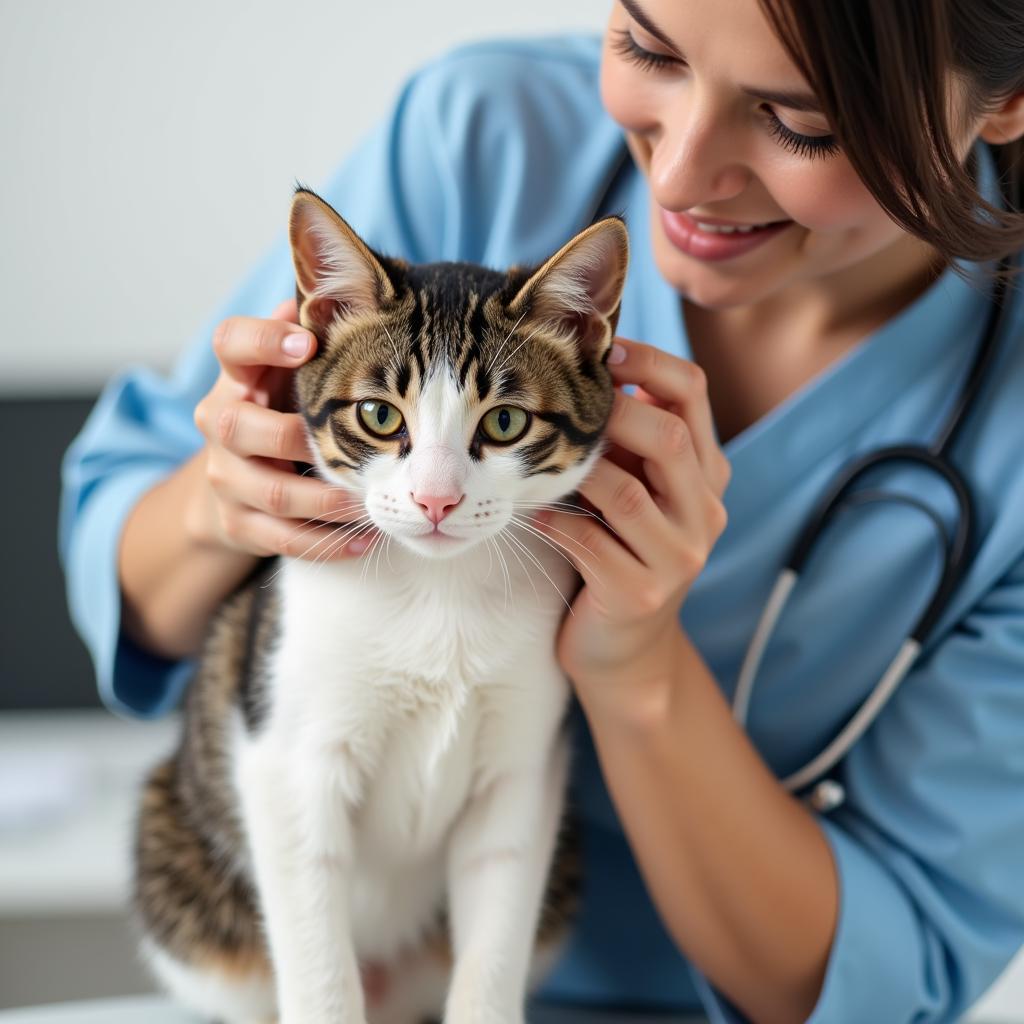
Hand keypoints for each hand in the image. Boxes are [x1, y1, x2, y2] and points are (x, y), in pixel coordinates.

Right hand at [190, 299, 376, 559]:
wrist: (236, 482)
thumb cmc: (282, 408)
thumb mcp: (293, 369)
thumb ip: (316, 329)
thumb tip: (342, 280)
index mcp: (238, 376)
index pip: (230, 343)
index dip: (262, 341)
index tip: (304, 342)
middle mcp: (222, 422)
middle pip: (240, 426)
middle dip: (295, 436)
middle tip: (345, 444)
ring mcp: (226, 476)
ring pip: (270, 491)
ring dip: (325, 498)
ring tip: (373, 501)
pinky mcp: (238, 524)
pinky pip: (282, 538)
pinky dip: (326, 541)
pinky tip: (366, 538)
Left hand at [537, 338, 730, 711]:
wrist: (626, 651)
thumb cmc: (618, 552)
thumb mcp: (635, 491)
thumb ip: (629, 441)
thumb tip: (588, 363)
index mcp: (707, 474)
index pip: (694, 393)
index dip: (647, 361)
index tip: (600, 350)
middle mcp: (704, 512)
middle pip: (669, 438)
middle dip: (609, 415)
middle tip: (563, 410)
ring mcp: (678, 558)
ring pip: (625, 493)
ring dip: (574, 473)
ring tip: (541, 466)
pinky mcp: (640, 595)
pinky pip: (589, 543)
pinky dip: (554, 522)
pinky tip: (531, 514)